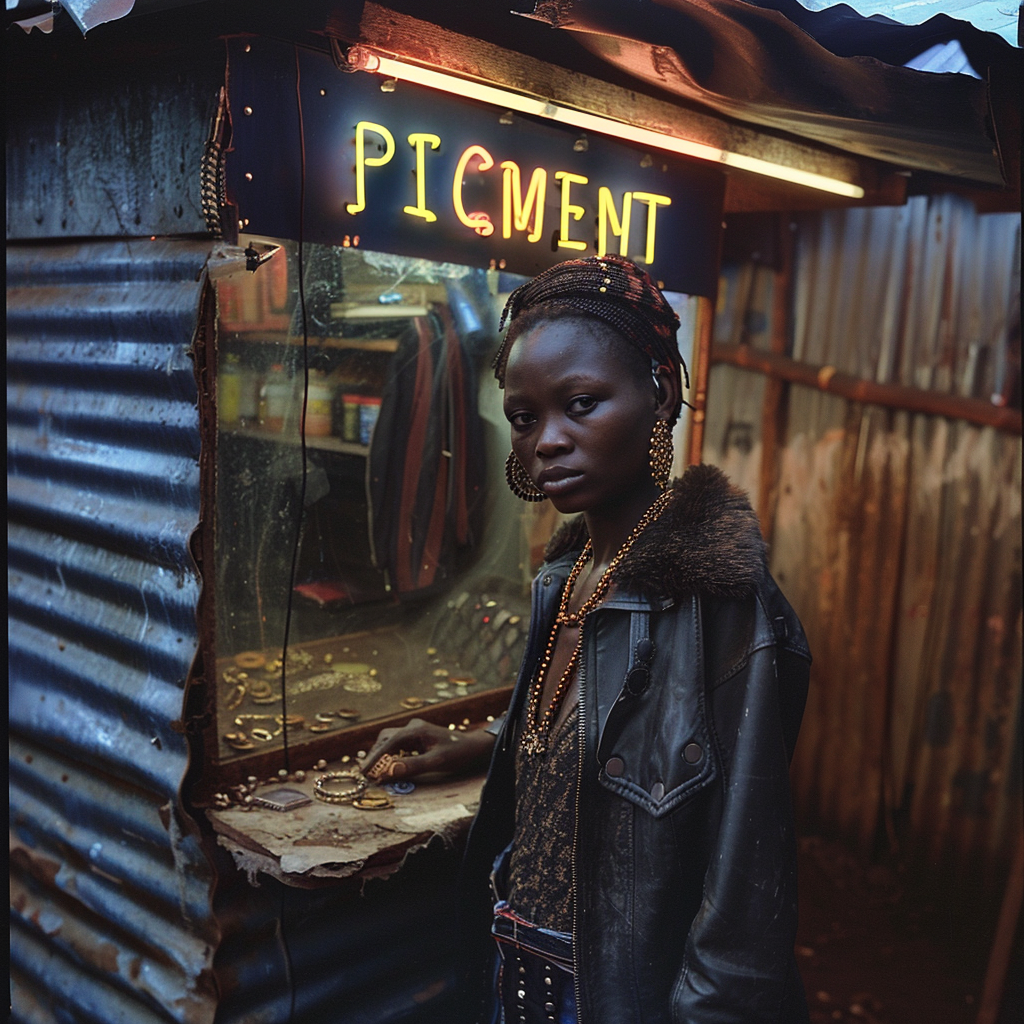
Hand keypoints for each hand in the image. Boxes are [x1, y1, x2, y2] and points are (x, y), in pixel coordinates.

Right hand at [360, 717, 495, 780]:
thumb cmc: (459, 753)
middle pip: (385, 738)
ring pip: (390, 740)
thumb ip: (412, 767)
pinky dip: (389, 754)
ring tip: (374, 772)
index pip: (388, 742)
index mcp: (416, 730)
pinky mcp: (418, 738)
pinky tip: (388, 766)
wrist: (476, 747)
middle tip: (366, 774)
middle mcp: (413, 728)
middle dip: (375, 755)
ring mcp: (415, 732)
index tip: (364, 773)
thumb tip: (387, 773)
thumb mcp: (436, 762)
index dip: (375, 758)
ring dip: (381, 754)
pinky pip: (398, 744)